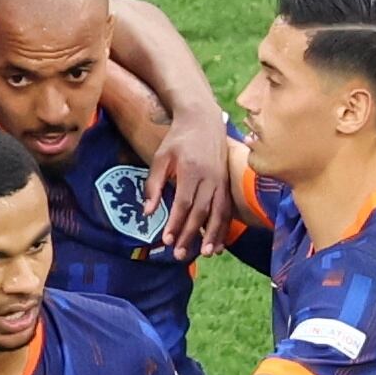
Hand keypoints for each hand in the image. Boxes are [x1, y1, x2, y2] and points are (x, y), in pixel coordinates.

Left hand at [149, 109, 231, 260]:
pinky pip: (228, 210)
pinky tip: (218, 244)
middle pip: (201, 212)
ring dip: (212, 235)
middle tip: (179, 254)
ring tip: (205, 254)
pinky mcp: (228, 184)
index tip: (166, 240)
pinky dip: (224, 228)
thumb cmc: (178, 140)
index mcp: (192, 170)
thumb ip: (153, 185)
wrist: (203, 119)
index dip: (176, 223)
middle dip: (190, 235)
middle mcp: (211, 177)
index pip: (184, 203)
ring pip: (219, 213)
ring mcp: (222, 181)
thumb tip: (148, 213)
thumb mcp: (160, 158)